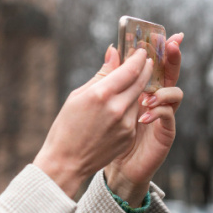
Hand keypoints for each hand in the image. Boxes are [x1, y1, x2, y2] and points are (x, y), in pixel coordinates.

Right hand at [33, 47, 153, 197]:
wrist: (66, 161)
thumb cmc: (66, 126)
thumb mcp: (77, 96)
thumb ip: (101, 75)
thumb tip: (114, 53)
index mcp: (101, 94)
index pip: (130, 69)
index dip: (138, 57)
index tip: (141, 50)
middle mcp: (117, 108)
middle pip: (141, 80)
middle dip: (145, 68)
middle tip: (146, 60)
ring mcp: (126, 123)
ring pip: (139, 97)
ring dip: (137, 88)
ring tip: (129, 84)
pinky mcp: (129, 135)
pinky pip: (134, 114)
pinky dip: (130, 107)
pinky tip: (119, 108)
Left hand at [104, 33, 183, 205]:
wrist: (108, 165)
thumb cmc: (103, 132)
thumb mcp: (104, 101)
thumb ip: (111, 77)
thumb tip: (112, 48)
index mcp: (141, 89)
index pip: (155, 64)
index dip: (162, 49)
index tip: (166, 34)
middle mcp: (156, 100)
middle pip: (171, 74)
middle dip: (172, 58)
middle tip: (171, 44)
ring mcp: (162, 116)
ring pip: (175, 94)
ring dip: (161, 90)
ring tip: (145, 95)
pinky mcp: (164, 133)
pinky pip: (169, 117)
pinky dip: (158, 112)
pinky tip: (144, 114)